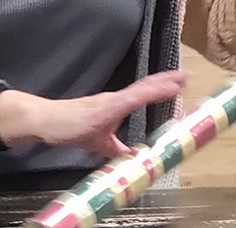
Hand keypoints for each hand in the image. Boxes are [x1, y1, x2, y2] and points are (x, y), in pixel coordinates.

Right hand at [0, 71, 185, 156]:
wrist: (47, 121)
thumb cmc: (70, 128)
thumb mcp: (99, 143)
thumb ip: (116, 149)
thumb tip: (131, 159)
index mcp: (116, 105)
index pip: (143, 93)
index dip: (161, 86)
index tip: (180, 81)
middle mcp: (117, 99)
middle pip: (147, 87)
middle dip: (168, 81)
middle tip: (188, 75)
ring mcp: (112, 101)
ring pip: (143, 89)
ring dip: (163, 84)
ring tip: (181, 78)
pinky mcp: (107, 107)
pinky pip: (133, 98)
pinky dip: (150, 94)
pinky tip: (162, 90)